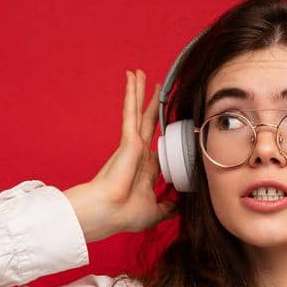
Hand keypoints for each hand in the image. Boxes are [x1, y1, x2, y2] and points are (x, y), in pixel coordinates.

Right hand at [65, 70, 177, 242]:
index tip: (168, 127)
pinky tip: (131, 77)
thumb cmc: (125, 214)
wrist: (110, 212)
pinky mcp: (128, 140)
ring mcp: (132, 145)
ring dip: (139, 92)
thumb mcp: (154, 211)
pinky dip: (132, 94)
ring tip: (139, 73)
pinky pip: (131, 112)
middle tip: (155, 87)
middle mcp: (138, 154)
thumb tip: (177, 205)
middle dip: (150, 105)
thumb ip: (166, 207)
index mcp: (144, 169)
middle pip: (146, 123)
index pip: (156, 148)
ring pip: (137, 112)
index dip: (162, 136)